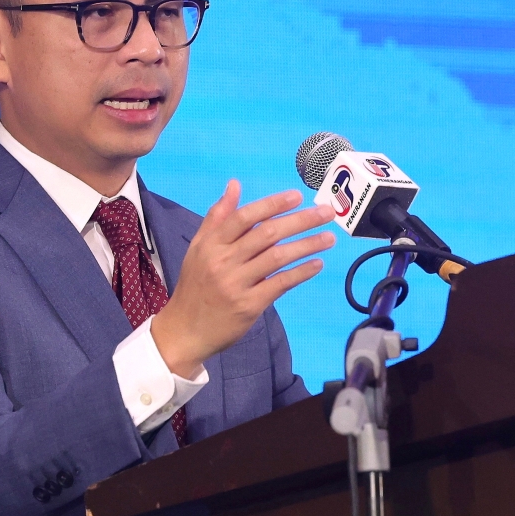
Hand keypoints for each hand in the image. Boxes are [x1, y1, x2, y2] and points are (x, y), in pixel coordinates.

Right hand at [151, 180, 335, 377]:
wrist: (185, 331)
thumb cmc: (195, 286)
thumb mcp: (198, 248)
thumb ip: (217, 216)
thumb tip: (235, 185)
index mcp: (212, 244)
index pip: (244, 217)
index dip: (272, 204)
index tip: (297, 196)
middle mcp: (223, 261)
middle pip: (267, 234)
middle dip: (300, 221)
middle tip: (327, 213)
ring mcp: (236, 284)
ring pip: (277, 257)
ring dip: (307, 245)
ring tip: (329, 238)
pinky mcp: (249, 305)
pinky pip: (280, 284)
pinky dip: (300, 273)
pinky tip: (317, 264)